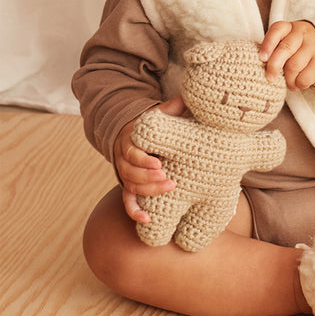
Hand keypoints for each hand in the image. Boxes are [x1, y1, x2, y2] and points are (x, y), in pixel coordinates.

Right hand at [114, 95, 184, 222]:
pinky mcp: (128, 186)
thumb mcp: (160, 114)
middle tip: (169, 180)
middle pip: (130, 172)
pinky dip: (135, 211)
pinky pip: (127, 201)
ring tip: (169, 189)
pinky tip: (147, 220)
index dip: (144, 159)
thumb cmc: (152, 126)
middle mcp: (124, 158)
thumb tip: (188, 95)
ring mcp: (125, 173)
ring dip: (148, 191)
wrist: (135, 136)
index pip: (132, 152)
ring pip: (131, 186)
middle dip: (148, 177)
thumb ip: (172, 107)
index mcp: (130, 140)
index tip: (159, 163)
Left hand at [260, 20, 314, 91]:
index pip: (277, 30)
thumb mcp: (285, 40)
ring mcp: (313, 47)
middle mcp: (301, 34)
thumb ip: (273, 49)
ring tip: (287, 82)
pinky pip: (305, 77)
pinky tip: (296, 83)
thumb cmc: (295, 46)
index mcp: (288, 27)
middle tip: (270, 78)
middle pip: (286, 49)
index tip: (262, 58)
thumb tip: (261, 66)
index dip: (268, 44)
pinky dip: (297, 84)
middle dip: (274, 65)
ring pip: (294, 66)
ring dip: (288, 78)